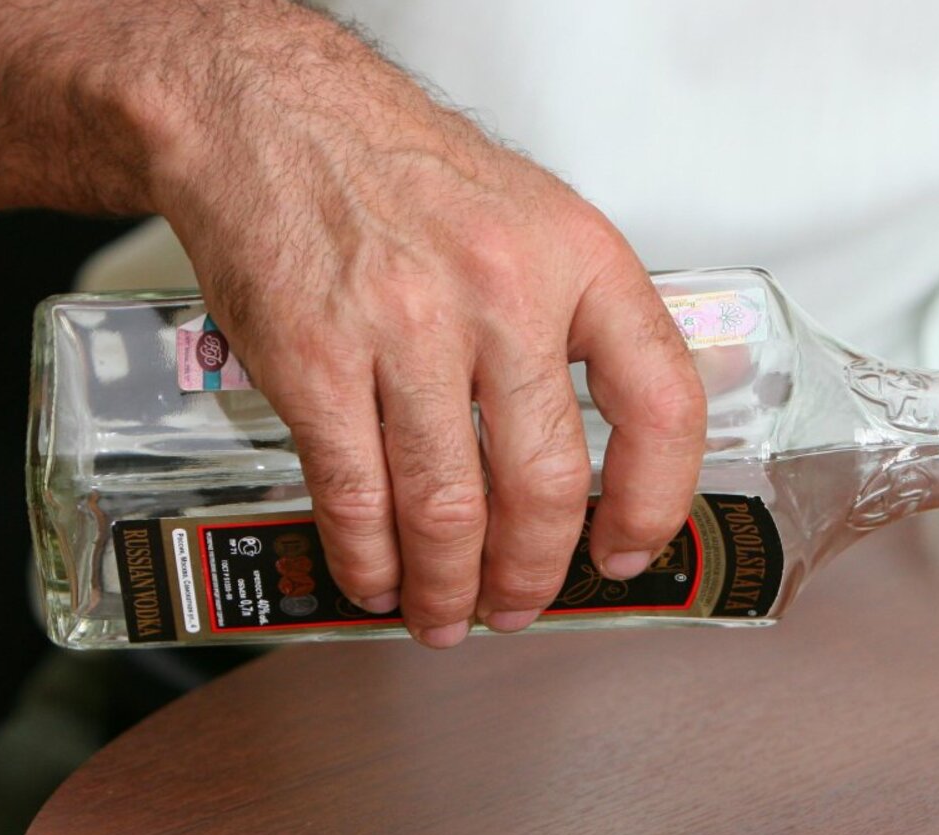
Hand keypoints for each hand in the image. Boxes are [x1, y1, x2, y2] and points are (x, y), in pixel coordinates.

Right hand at [144, 11, 704, 646]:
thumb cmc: (411, 174)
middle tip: (521, 602)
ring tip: (447, 614)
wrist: (278, 117)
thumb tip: (619, 448)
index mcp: (580, 261)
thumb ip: (587, 325)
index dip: (655, 500)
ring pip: (447, 508)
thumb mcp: (541, 223)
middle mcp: (502, 295)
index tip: (631, 548)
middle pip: (544, 483)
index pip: (659, 403)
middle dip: (534, 572)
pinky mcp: (314, 359)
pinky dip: (369, 558)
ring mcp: (405, 329)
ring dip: (449, 585)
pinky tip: (378, 578)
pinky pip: (355, 493)